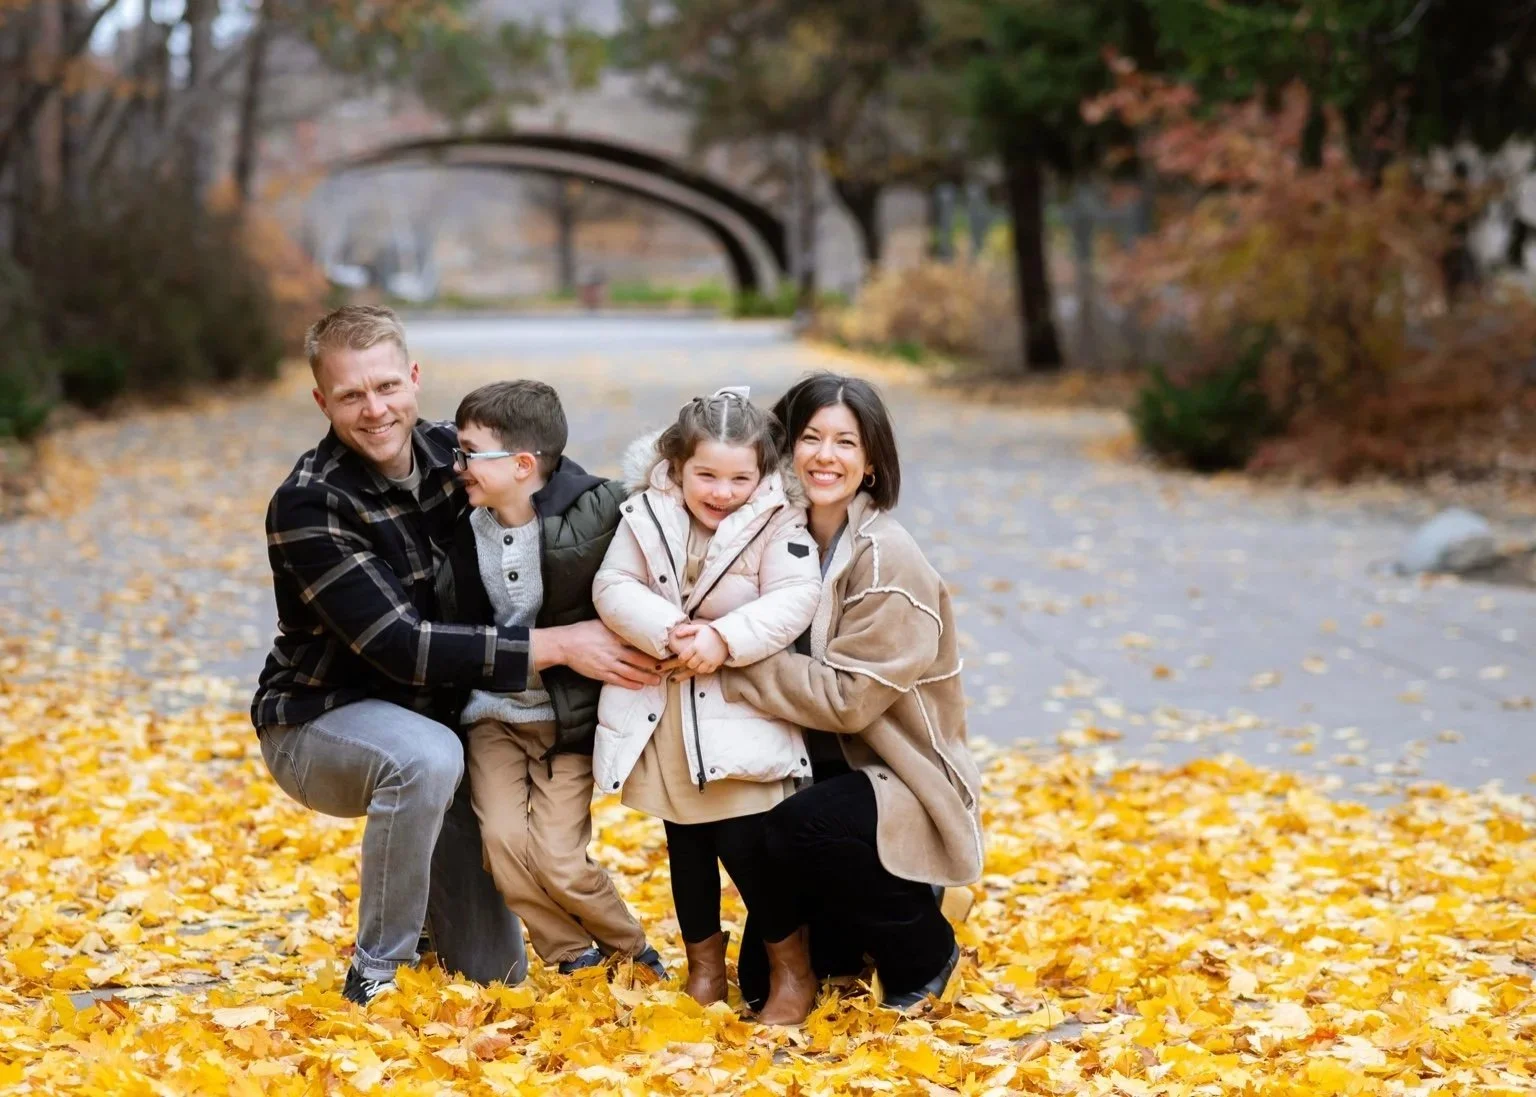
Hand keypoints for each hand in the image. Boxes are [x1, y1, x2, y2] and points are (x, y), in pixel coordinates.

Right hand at [531, 620, 661, 688]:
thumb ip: (616, 626)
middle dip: (654, 665)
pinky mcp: (601, 673)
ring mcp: (608, 663)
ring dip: (646, 677)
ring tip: (657, 681)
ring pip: (631, 672)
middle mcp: (613, 649)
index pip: (638, 641)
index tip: (664, 648)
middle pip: (639, 659)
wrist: (564, 644)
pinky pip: (618, 680)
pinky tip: (638, 686)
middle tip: (666, 667)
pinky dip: (630, 684)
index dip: (652, 646)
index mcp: (614, 635)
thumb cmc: (582, 631)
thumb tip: (631, 623)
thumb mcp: (601, 623)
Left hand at [680, 624, 727, 674]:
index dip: (681, 657)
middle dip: (688, 663)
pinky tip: (704, 664)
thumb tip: (676, 634)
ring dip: (696, 667)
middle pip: (690, 665)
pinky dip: (704, 669)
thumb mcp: (699, 628)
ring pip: (698, 670)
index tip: (682, 656)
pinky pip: (707, 671)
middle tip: (689, 659)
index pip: (683, 657)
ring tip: (696, 662)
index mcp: (696, 646)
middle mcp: (702, 655)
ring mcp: (709, 660)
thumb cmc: (711, 632)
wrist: (727, 636)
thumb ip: (687, 630)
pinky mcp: (716, 664)